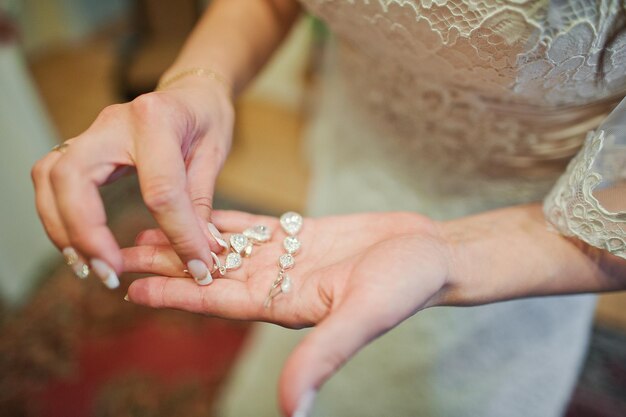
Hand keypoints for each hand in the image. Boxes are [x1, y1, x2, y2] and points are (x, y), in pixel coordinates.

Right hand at [31, 76, 233, 285]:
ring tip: (89, 267)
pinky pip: (52, 180)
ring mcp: (92, 132)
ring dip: (62, 229)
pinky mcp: (83, 146)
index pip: (161, 189)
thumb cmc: (206, 118)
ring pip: (51, 178)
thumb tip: (201, 253)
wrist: (191, 90)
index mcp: (157, 120)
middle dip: (86, 232)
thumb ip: (201, 202)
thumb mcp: (214, 154)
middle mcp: (114, 122)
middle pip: (75, 177)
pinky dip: (58, 216)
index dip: (179, 235)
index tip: (197, 268)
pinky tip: (78, 246)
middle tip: (109, 272)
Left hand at [122, 210, 451, 415]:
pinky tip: (199, 209)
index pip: (219, 300)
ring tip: (148, 226)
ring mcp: (289, 256)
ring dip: (188, 237)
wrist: (429, 253)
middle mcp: (279, 282)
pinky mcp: (302, 232)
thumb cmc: (403, 287)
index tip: (134, 288)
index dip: (177, 294)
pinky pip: (255, 225)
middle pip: (212, 272)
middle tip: (121, 250)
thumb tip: (292, 409)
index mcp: (285, 304)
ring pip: (226, 247)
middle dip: (168, 263)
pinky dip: (225, 219)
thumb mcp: (362, 318)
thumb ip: (324, 355)